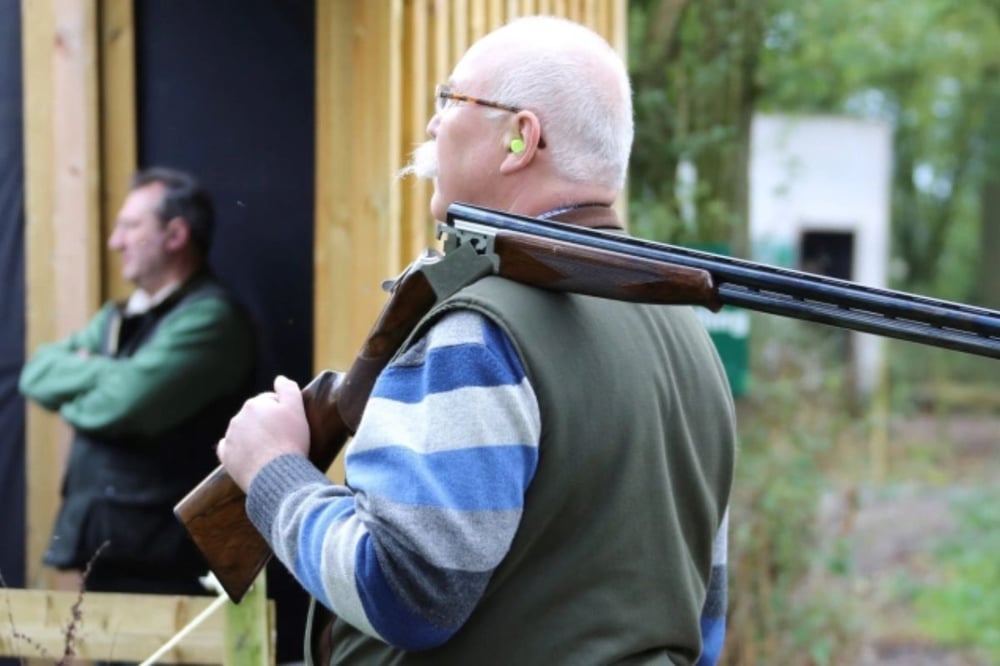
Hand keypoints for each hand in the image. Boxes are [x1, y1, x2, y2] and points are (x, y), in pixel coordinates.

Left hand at [217, 375, 309, 491]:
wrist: (277, 474)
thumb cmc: (290, 441)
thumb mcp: (296, 409)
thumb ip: (288, 389)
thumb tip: (279, 379)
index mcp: (254, 404)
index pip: (270, 401)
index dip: (283, 411)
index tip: (291, 424)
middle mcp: (238, 418)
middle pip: (256, 416)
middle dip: (267, 423)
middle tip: (283, 438)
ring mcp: (230, 438)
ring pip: (243, 432)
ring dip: (254, 436)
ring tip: (271, 450)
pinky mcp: (226, 457)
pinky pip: (229, 449)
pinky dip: (239, 450)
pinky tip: (251, 456)